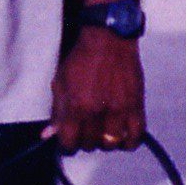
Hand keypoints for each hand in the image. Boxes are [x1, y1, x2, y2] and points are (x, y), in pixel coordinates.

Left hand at [51, 28, 144, 153]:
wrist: (109, 39)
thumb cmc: (82, 58)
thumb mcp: (60, 83)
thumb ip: (56, 111)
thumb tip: (49, 135)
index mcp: (77, 106)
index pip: (69, 143)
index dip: (66, 144)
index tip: (68, 140)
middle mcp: (98, 112)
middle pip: (90, 145)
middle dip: (84, 140)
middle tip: (84, 129)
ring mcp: (120, 111)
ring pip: (111, 144)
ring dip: (105, 141)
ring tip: (102, 130)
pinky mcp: (136, 106)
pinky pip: (136, 137)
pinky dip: (128, 141)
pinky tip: (120, 134)